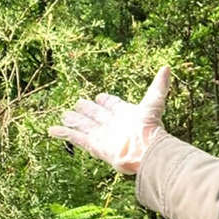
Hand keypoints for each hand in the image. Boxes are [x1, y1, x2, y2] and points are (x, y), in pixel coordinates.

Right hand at [48, 65, 171, 174]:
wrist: (144, 151)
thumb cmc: (150, 128)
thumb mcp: (154, 103)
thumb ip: (159, 85)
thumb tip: (167, 67)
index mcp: (124, 114)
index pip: (112, 105)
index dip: (106, 101)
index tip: (100, 97)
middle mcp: (111, 124)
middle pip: (95, 115)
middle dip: (86, 109)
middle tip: (77, 103)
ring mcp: (102, 135)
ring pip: (84, 125)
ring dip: (74, 120)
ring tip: (64, 114)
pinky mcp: (93, 145)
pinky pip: (75, 138)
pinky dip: (63, 134)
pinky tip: (51, 130)